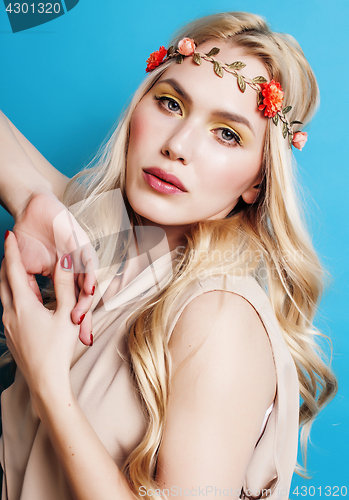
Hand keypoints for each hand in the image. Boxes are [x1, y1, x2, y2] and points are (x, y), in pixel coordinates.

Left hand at [0, 231, 86, 404]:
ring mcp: (8, 325)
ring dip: (7, 279)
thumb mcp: (67, 314)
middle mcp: (10, 313)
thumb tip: (65, 262)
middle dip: (5, 262)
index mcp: (23, 305)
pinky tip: (22, 298)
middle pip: (2, 280)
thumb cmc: (59, 349)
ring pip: (3, 294)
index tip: (10, 235)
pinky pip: (7, 307)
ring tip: (14, 269)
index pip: (13, 270)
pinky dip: (12, 294)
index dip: (12, 251)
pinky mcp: (11, 335)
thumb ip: (65, 285)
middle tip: (10, 248)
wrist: (45, 381)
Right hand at [13, 191, 98, 345]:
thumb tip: (35, 309)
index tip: (72, 343)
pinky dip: (88, 274)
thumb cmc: (30, 239)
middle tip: (82, 336)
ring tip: (81, 318)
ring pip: (88, 282)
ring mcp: (81, 257)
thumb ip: (33, 286)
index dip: (72, 321)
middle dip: (84, 317)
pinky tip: (87, 288)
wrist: (32, 210)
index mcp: (66, 278)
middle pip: (84, 298)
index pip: (71, 303)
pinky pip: (88, 260)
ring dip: (85, 300)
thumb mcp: (28, 269)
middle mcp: (77, 270)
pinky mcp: (82, 242)